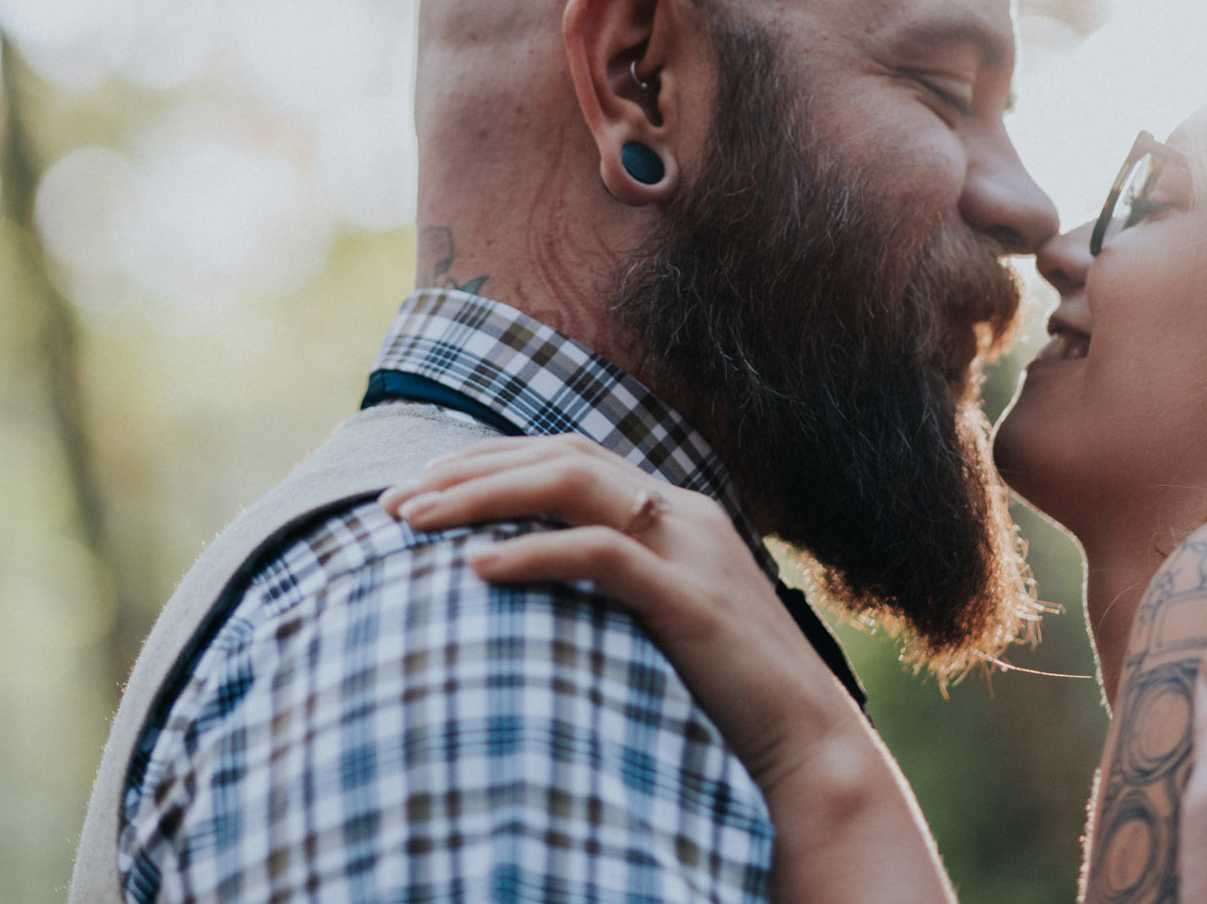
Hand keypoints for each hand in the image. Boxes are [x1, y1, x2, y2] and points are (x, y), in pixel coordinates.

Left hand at [381, 434, 863, 788]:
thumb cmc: (726, 702)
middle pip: (562, 456)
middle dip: (470, 470)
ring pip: (575, 485)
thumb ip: (610, 593)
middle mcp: (684, 515)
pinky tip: (476, 569)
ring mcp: (691, 551)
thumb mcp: (659, 628)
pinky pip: (602, 555)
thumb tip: (520, 588)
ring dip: (485, 495)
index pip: (569, 455)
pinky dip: (533, 553)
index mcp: (676, 514)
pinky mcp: (692, 601)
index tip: (420, 485)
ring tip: (416, 521)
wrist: (811, 752)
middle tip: (395, 501)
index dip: (489, 461)